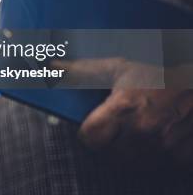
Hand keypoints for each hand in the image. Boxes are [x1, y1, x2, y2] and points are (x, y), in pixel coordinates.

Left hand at [56, 58, 192, 170]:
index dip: (87, 133)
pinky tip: (154, 139)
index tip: (92, 126)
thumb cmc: (158, 76)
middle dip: (108, 142)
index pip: (89, 138)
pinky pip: (155, 166)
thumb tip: (52, 65)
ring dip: (128, 151)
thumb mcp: (119, 69)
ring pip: (130, 163)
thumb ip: (83, 70)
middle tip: (116, 127)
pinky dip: (152, 157)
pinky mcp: (179, 157)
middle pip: (107, 153)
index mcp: (123, 108)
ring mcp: (162, 147)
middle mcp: (142, 131)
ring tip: (134, 131)